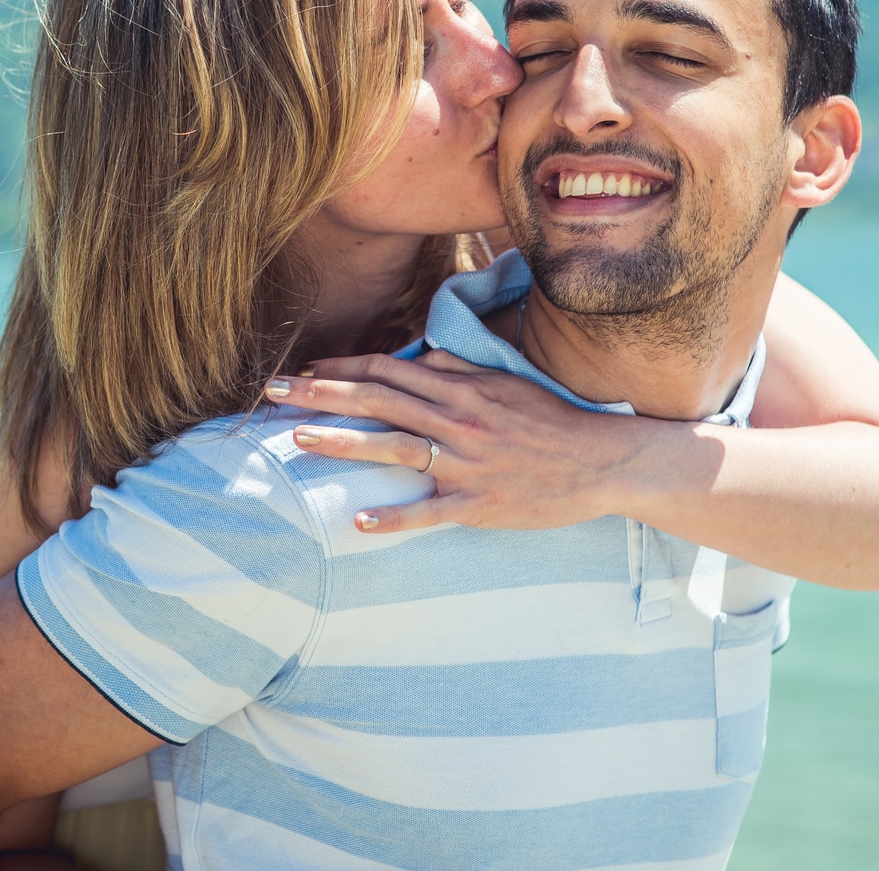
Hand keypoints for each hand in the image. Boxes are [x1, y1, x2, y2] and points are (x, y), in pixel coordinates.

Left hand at [262, 349, 640, 532]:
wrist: (604, 462)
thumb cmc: (552, 420)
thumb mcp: (505, 382)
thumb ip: (459, 369)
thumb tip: (419, 357)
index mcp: (462, 388)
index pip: (390, 369)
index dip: (343, 367)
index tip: (304, 370)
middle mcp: (459, 419)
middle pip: (378, 400)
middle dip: (321, 394)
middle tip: (274, 393)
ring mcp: (467, 462)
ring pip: (394, 447)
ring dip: (343, 443)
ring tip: (297, 440)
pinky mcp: (479, 502)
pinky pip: (430, 510)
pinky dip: (394, 516)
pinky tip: (358, 520)